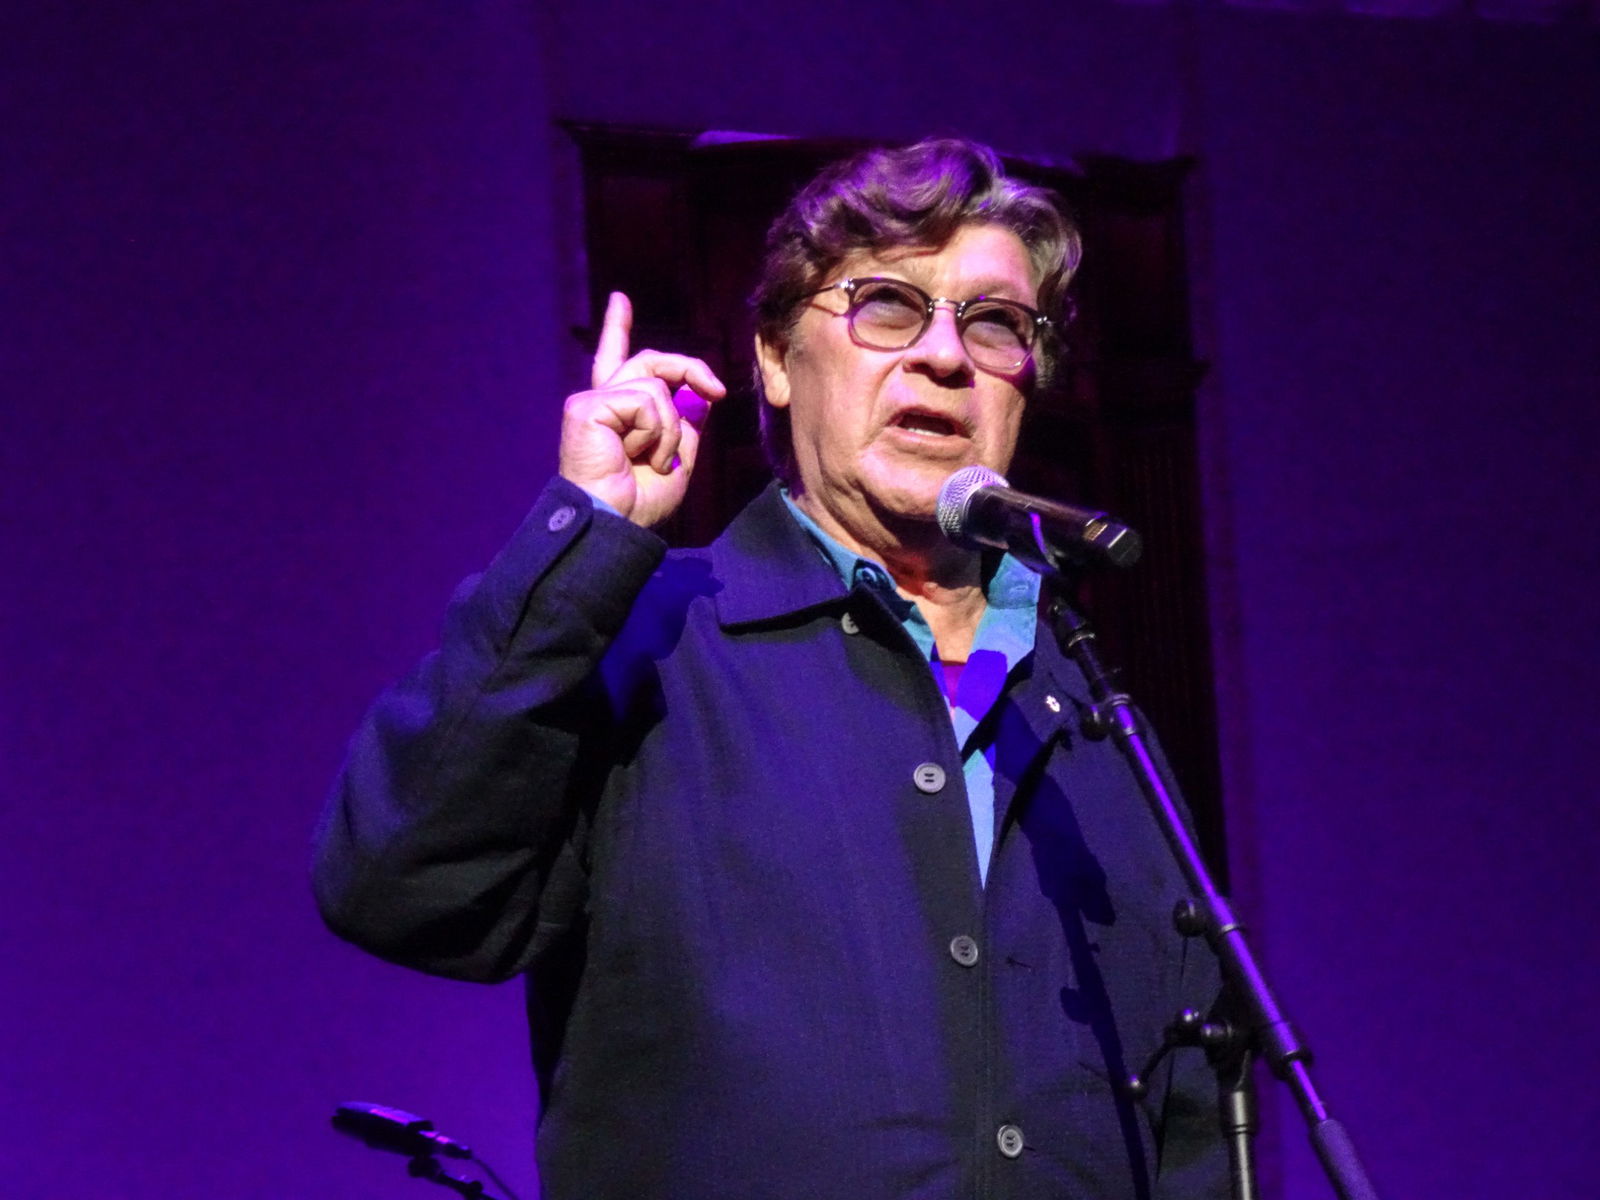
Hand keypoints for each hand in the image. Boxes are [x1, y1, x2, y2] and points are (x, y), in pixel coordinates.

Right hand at [559, 292, 725, 526]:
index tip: (619, 299)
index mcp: (618, 412)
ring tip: (653, 460)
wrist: (617, 522)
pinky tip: (638, 454)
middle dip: (690, 368)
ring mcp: (592, 401)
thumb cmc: (640, 500)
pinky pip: (645, 400)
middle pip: (652, 361)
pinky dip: (655, 431)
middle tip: (717, 390)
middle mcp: (601, 401)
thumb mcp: (678, 457)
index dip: (617, 328)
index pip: (619, 360)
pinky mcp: (587, 407)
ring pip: (656, 386)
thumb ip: (686, 422)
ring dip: (669, 429)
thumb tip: (697, 393)